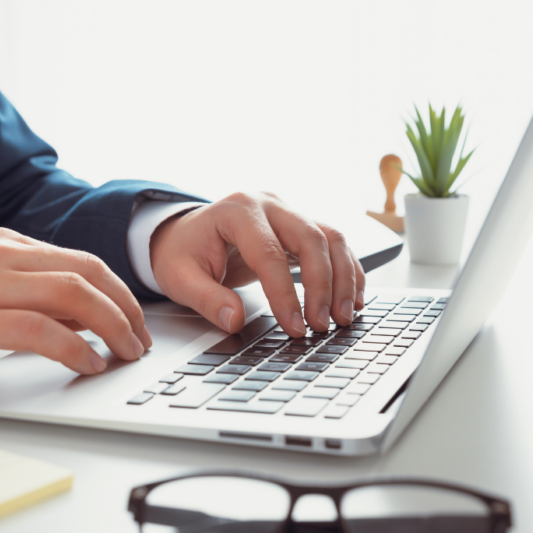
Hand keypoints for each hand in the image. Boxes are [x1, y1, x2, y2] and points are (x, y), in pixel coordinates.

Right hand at [0, 228, 152, 383]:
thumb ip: (39, 297)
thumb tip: (94, 316)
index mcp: (9, 244)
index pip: (83, 260)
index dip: (120, 293)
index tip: (138, 322)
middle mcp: (2, 256)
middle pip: (87, 273)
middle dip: (125, 309)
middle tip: (141, 341)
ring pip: (71, 294)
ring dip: (110, 326)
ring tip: (125, 354)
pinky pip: (38, 328)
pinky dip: (73, 347)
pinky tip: (89, 364)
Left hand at [149, 192, 365, 335]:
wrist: (186, 235)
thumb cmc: (183, 253)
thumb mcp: (180, 278)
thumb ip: (207, 299)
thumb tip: (234, 320)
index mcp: (238, 211)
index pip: (269, 253)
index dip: (285, 294)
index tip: (294, 327)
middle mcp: (269, 204)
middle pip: (312, 238)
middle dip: (323, 285)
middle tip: (322, 324)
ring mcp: (289, 212)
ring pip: (331, 238)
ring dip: (343, 279)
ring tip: (344, 317)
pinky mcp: (302, 226)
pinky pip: (335, 244)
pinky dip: (348, 271)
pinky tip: (352, 299)